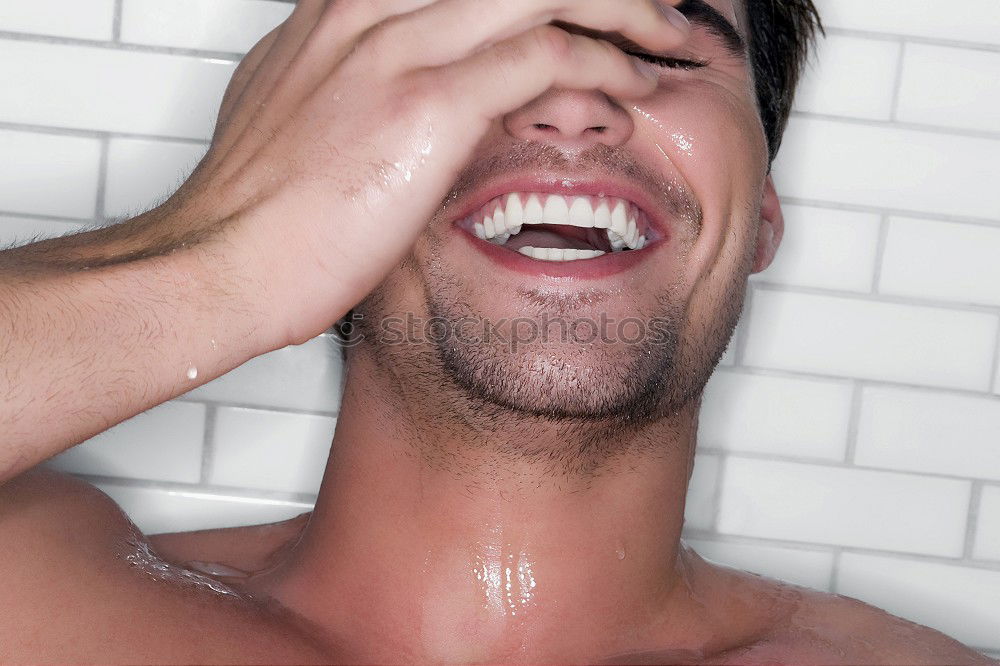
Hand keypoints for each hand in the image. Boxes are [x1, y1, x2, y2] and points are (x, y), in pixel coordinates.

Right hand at [171, 0, 689, 346]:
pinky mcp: (425, 103)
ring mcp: (397, 46)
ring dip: (621, 7)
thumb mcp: (297, 110)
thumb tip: (391, 77)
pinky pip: (543, 57)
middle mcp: (369, 7)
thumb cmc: (258, 210)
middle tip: (648, 6)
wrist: (216, 263)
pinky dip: (601, 66)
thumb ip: (347, 74)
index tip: (579, 7)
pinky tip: (627, 90)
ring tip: (663, 35)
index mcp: (343, 7)